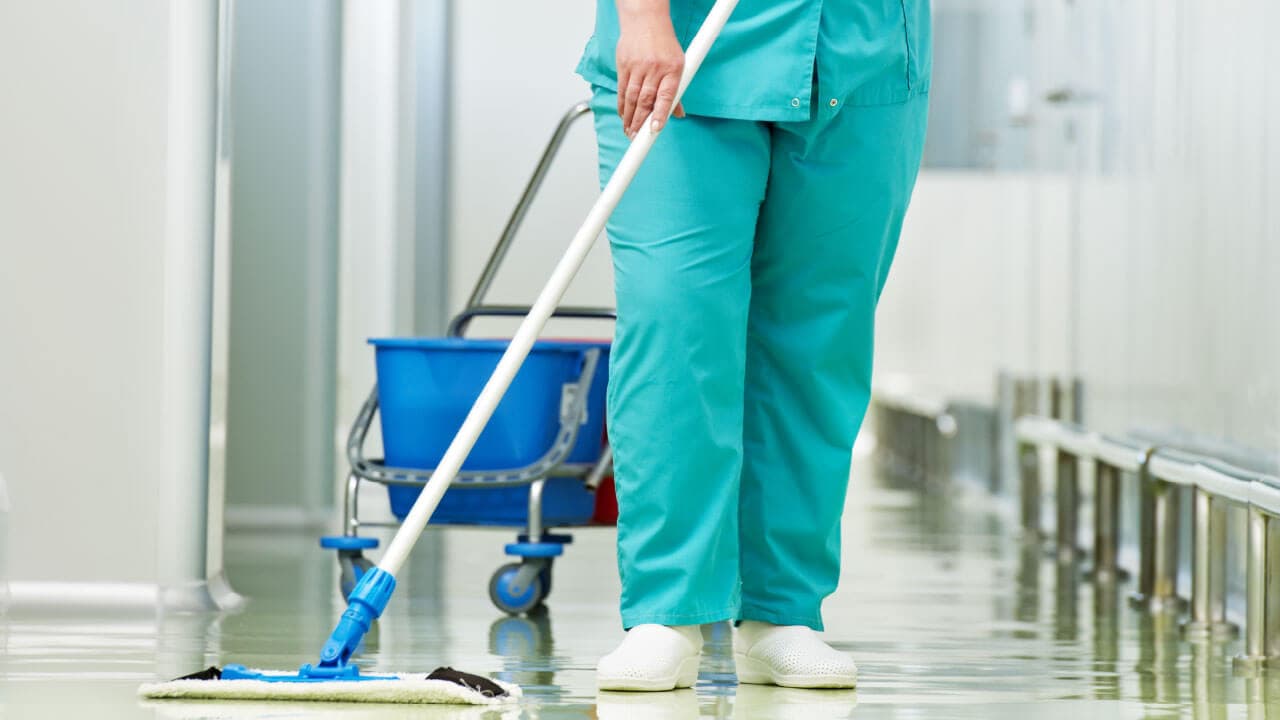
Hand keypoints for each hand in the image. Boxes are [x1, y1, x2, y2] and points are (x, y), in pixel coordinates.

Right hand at [615, 4, 685, 137]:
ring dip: (629, 118)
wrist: (645, 20)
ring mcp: (637, 66)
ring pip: (632, 97)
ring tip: (629, 132)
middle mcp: (654, 68)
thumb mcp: (678, 65)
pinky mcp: (624, 65)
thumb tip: (678, 114)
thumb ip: (676, 91)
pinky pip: (622, 90)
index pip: (665, 96)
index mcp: (672, 69)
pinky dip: (622, 106)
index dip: (659, 114)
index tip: (655, 129)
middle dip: (640, 122)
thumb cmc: (664, 44)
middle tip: (637, 139)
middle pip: (645, 100)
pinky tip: (623, 116)